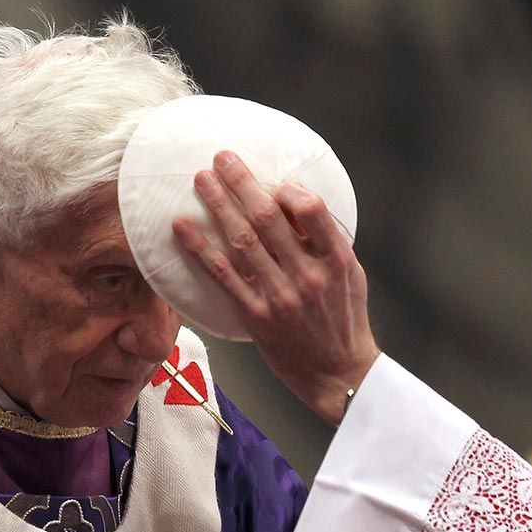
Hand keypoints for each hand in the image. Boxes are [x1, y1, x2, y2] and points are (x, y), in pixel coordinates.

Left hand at [172, 150, 380, 426]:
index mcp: (336, 260)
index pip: (312, 209)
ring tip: (200, 179)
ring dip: (217, 205)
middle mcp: (308, 274)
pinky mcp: (256, 315)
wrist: (338, 374)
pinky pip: (222, 275)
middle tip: (221, 157)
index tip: (270, 181)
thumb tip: (292, 202)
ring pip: (242, 240)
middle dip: (242, 182)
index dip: (288, 189)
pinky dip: (200, 248)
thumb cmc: (342, 320)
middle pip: (268, 217)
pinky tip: (182, 228)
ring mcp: (280, 295)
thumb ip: (324, 242)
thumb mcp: (350, 276)